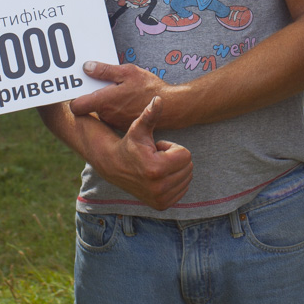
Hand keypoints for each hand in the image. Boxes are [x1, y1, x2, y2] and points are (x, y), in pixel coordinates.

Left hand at [71, 61, 168, 130]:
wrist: (170, 107)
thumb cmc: (149, 88)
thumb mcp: (128, 72)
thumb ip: (105, 71)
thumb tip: (86, 67)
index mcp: (104, 101)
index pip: (76, 106)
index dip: (75, 97)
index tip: (79, 87)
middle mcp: (106, 115)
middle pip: (89, 105)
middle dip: (93, 94)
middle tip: (103, 82)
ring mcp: (113, 122)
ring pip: (100, 110)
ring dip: (104, 100)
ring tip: (118, 89)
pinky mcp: (122, 124)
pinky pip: (111, 114)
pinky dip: (114, 106)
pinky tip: (126, 98)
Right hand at [96, 96, 191, 210]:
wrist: (114, 167)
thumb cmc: (130, 144)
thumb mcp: (139, 128)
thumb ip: (150, 114)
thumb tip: (158, 98)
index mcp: (156, 169)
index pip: (186, 155)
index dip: (171, 148)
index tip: (156, 148)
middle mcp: (159, 188)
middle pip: (188, 167)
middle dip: (175, 158)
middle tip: (156, 157)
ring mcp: (160, 199)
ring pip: (187, 178)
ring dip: (175, 169)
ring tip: (157, 165)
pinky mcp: (162, 205)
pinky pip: (183, 189)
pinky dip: (175, 181)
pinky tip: (159, 176)